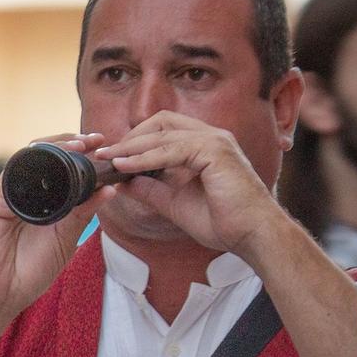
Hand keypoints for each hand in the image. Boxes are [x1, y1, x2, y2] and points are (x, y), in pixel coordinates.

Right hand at [0, 133, 110, 329]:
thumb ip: (83, 214)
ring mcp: (3, 196)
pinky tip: (55, 166)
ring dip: (53, 148)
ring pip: (27, 159)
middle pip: (42, 155)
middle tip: (97, 140)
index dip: (79, 153)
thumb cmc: (27, 273)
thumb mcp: (65, 239)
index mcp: (39, 201)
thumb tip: (108, 190)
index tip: (103, 147)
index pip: (57, 166)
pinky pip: (11, 177)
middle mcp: (20, 193)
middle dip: (69, 143)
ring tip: (80, 146)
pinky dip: (33, 168)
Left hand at [94, 113, 285, 260]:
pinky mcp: (216, 152)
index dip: (134, 139)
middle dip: (129, 137)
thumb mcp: (174, 203)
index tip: (110, 156)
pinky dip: (146, 158)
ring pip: (163, 133)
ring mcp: (215, 140)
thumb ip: (151, 189)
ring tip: (109, 160)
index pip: (163, 128)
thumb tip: (124, 182)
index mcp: (204, 145)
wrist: (251, 235)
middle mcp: (211, 136)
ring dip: (132, 146)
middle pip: (161, 121)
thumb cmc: (221, 221)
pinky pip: (173, 150)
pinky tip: (126, 167)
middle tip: (105, 155)